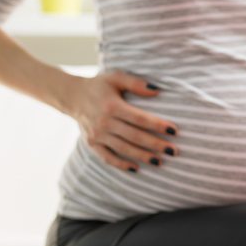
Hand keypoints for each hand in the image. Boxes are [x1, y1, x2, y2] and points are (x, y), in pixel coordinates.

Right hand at [63, 71, 177, 172]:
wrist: (72, 96)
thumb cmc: (100, 86)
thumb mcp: (116, 77)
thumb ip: (136, 83)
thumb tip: (157, 90)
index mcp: (112, 106)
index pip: (139, 118)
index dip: (157, 125)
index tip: (174, 131)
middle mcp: (104, 122)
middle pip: (134, 136)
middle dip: (155, 144)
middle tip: (173, 151)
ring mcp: (97, 135)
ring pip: (123, 149)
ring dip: (142, 156)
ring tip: (159, 161)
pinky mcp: (91, 143)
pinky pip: (107, 157)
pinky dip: (120, 165)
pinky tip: (136, 168)